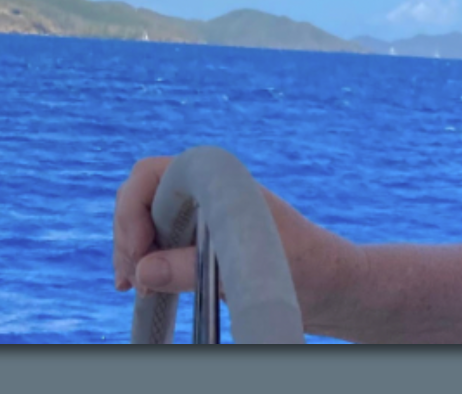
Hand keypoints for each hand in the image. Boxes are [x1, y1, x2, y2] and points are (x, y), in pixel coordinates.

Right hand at [112, 155, 341, 321]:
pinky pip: (159, 243)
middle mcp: (208, 192)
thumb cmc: (305, 267)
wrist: (334, 285)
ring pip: (145, 222)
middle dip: (127, 235)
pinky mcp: (203, 243)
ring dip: (132, 252)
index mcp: (221, 180)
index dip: (133, 209)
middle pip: (141, 198)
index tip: (140, 252)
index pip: (153, 174)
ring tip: (133, 288)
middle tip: (129, 279)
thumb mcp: (247, 270)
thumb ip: (192, 268)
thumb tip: (143, 270)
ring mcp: (204, 216)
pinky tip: (140, 287)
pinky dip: (144, 262)